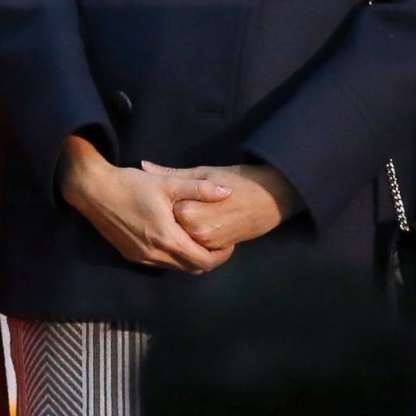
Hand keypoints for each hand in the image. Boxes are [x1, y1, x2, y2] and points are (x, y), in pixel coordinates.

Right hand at [59, 136, 229, 272]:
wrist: (93, 190)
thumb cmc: (131, 184)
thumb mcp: (167, 183)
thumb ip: (199, 189)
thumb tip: (227, 192)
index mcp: (167, 239)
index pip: (204, 261)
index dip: (222, 255)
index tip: (228, 241)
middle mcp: (155, 255)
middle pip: (192, 268)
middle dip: (209, 258)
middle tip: (217, 242)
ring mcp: (142, 258)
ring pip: (176, 267)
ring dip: (190, 258)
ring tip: (198, 239)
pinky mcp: (131, 256)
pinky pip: (160, 263)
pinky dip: (173, 256)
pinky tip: (174, 238)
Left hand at [155, 162, 300, 252]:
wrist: (271, 197)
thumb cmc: (237, 180)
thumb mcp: (202, 172)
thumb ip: (171, 174)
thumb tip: (144, 166)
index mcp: (187, 212)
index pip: (161, 210)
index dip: (162, 200)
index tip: (166, 193)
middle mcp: (195, 232)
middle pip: (171, 227)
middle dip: (171, 217)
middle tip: (182, 202)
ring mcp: (207, 244)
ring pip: (183, 239)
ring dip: (182, 229)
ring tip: (192, 212)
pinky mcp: (218, 249)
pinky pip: (198, 247)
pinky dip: (194, 239)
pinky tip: (200, 223)